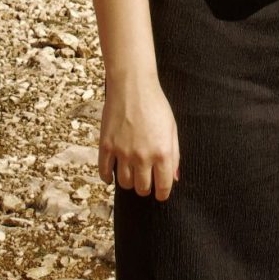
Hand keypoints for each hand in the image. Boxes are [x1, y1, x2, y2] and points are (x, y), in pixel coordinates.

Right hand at [99, 77, 179, 199]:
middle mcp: (142, 156)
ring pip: (124, 183)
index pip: (163, 186)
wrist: (132, 86)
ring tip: (131, 173)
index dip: (163, 194)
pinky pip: (104, 172)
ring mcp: (122, 152)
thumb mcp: (172, 129)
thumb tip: (174, 178)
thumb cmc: (155, 105)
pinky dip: (108, 178)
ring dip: (129, 182)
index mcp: (162, 152)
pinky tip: (112, 175)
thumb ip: (174, 155)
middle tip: (145, 180)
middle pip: (142, 188)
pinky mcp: (106, 146)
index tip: (160, 193)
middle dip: (145, 188)